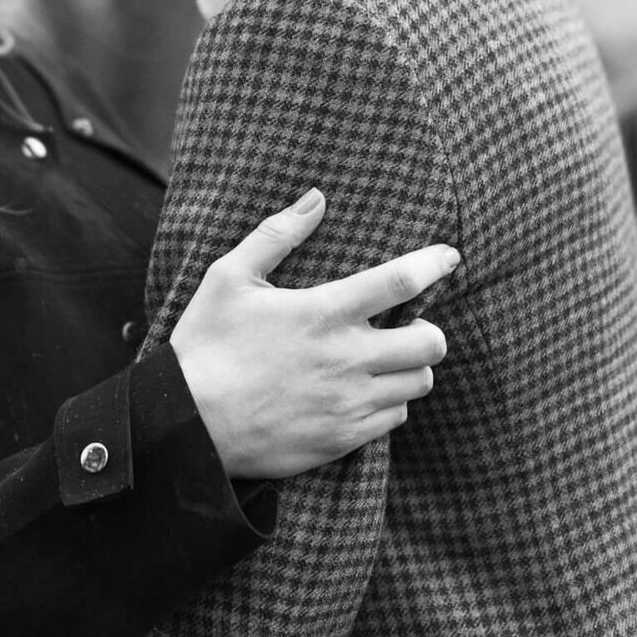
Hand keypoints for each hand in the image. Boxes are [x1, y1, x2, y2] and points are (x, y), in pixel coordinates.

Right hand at [167, 189, 456, 479]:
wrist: (186, 425)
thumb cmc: (205, 344)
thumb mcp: (229, 277)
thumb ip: (277, 234)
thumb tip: (316, 197)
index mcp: (322, 312)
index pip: (400, 281)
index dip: (434, 264)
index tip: (450, 257)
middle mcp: (345, 358)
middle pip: (430, 342)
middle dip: (429, 330)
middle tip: (409, 325)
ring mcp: (348, 403)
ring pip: (418, 383)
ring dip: (411, 368)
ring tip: (388, 361)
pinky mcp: (342, 439)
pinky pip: (394, 420)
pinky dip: (390, 404)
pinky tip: (365, 393)